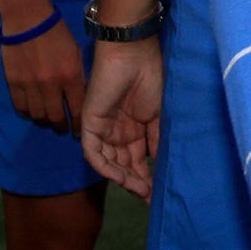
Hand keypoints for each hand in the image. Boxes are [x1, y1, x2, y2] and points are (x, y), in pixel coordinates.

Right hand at [4, 15, 87, 131]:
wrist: (28, 20)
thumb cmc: (58, 34)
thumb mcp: (76, 55)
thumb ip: (78, 77)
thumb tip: (80, 98)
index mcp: (71, 76)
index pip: (78, 110)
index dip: (79, 124)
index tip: (80, 130)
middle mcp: (51, 85)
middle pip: (55, 117)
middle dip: (61, 126)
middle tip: (63, 127)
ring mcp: (30, 85)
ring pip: (37, 115)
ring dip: (43, 119)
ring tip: (48, 118)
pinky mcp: (13, 83)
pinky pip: (20, 107)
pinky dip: (27, 111)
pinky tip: (32, 109)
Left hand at [81, 36, 163, 198]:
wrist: (133, 54)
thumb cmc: (151, 77)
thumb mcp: (160, 114)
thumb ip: (157, 139)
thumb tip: (161, 164)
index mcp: (135, 128)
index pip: (138, 159)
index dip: (146, 177)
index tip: (158, 193)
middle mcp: (118, 131)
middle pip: (123, 164)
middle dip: (135, 181)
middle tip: (149, 195)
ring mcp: (103, 128)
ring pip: (109, 162)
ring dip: (122, 178)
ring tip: (140, 189)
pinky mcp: (89, 123)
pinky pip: (93, 152)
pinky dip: (104, 166)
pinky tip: (120, 177)